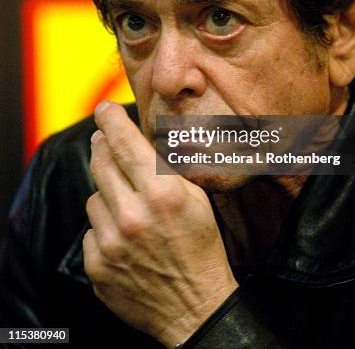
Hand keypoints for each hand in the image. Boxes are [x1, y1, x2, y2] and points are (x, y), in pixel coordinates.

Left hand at [83, 102, 237, 346]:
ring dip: (107, 194)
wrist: (194, 306)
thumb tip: (136, 140)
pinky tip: (125, 236)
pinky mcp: (97, 265)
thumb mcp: (196, 198)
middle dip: (103, 146)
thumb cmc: (201, 247)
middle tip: (107, 141)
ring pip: (94, 196)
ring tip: (130, 206)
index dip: (111, 120)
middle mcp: (132, 216)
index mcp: (162, 194)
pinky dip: (104, 227)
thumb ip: (165, 169)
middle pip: (102, 163)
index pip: (125, 143)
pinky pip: (90, 229)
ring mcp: (111, 242)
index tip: (104, 108)